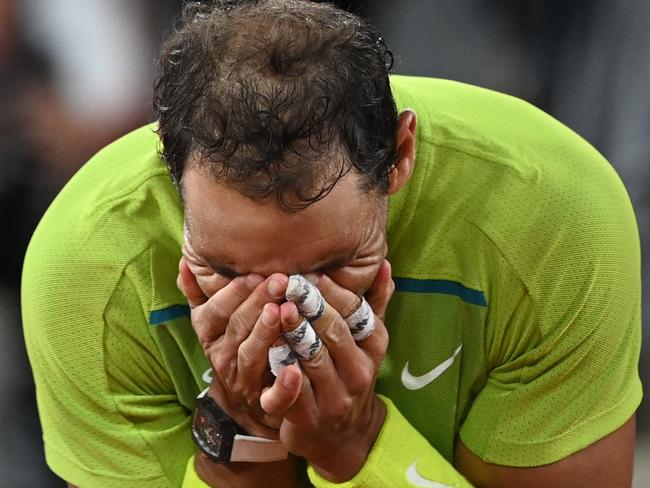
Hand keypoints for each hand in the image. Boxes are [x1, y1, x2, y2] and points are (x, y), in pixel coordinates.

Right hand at [177, 256, 291, 436]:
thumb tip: (186, 261)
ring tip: (282, 311)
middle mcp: (222, 356)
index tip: (254, 274)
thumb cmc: (233, 344)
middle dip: (258, 302)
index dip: (234, 293)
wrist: (246, 400)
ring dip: (265, 333)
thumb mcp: (211, 320)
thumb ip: (198, 292)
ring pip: (251, 355)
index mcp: (209, 333)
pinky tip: (295, 372)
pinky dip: (285, 387)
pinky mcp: (266, 402)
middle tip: (279, 281)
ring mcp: (243, 380)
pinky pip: (274, 398)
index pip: (217, 310)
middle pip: (237, 327)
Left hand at [261, 260, 393, 481]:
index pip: (355, 311)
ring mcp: (335, 396)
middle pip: (333, 331)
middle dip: (308, 305)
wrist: (342, 434)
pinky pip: (292, 387)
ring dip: (292, 330)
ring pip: (311, 356)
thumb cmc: (350, 371)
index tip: (309, 270)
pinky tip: (267, 346)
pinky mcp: (309, 416)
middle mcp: (359, 371)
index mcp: (374, 347)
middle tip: (286, 281)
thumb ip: (375, 301)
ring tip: (274, 307)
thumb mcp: (368, 339)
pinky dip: (280, 364)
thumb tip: (383, 263)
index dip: (331, 289)